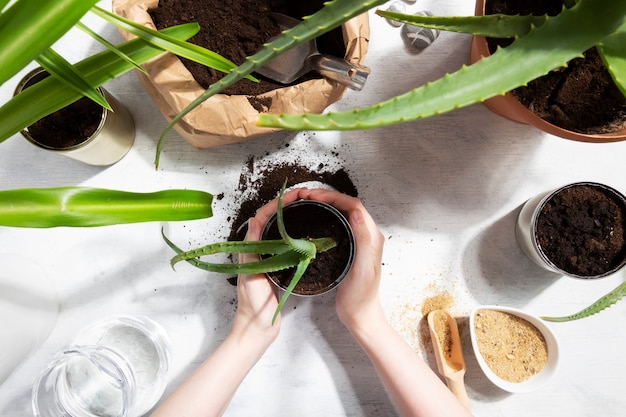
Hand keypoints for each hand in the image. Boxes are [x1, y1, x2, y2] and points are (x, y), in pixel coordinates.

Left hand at [231, 189, 303, 343]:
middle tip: (305, 195)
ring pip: (281, 231)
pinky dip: (297, 235)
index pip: (263, 217)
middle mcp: (260, 250)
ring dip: (292, 216)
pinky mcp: (280, 268)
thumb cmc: (252, 304)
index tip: (293, 195)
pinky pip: (288, 245)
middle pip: (273, 220)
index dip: (278, 203)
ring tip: (308, 206)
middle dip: (287, 205)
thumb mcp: (251, 274)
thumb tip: (255, 220)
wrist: (259, 327)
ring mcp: (271, 258)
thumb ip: (252, 248)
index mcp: (251, 249)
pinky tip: (308, 233)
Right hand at [295, 188, 384, 330]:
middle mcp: (367, 235)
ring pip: (341, 213)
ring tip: (306, 202)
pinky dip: (324, 216)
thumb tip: (357, 213)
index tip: (313, 197)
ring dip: (325, 204)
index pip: (354, 206)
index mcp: (372, 236)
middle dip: (327, 196)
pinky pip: (337, 224)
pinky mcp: (349, 247)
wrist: (360, 315)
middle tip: (305, 196)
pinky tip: (312, 219)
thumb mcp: (363, 269)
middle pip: (347, 205)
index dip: (333, 197)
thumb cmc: (361, 296)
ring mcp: (358, 240)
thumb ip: (363, 240)